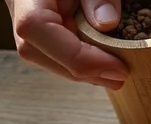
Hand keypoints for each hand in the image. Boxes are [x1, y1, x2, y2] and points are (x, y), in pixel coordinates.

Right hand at [6, 0, 126, 87]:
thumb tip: (107, 22)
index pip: (37, 28)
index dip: (78, 56)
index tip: (118, 69)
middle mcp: (20, 9)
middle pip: (38, 52)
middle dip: (82, 71)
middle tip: (121, 78)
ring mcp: (27, 22)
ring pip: (46, 58)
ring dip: (82, 73)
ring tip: (116, 75)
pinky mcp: (41, 32)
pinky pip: (55, 55)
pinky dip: (80, 65)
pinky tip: (104, 68)